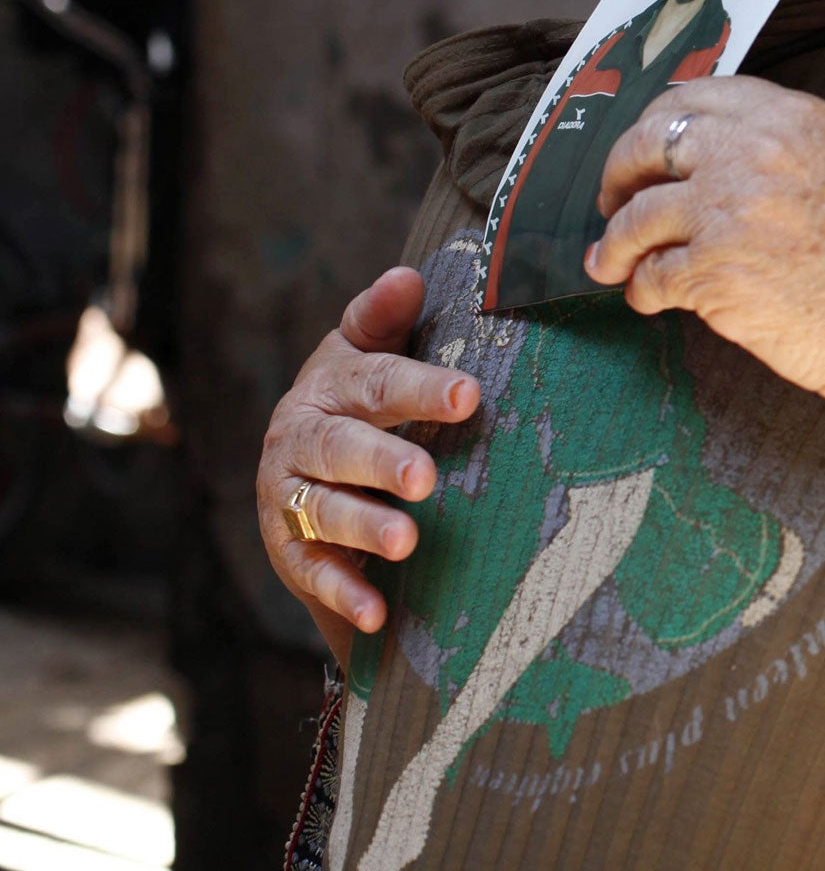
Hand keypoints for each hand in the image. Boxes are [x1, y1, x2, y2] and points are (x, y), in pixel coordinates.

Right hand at [255, 267, 477, 649]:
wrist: (298, 469)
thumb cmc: (356, 400)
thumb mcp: (365, 352)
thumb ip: (385, 319)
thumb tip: (409, 276)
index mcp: (328, 386)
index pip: (375, 381)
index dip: (420, 387)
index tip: (471, 395)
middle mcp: (300, 438)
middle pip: (340, 448)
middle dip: (382, 462)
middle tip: (426, 477)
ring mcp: (290, 497)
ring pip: (324, 510)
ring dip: (365, 527)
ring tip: (408, 541)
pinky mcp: (290, 550)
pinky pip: (313, 571)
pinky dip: (344, 592)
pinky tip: (377, 612)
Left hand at [585, 76, 824, 416]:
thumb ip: (786, 147)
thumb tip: (717, 159)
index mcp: (792, 117)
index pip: (693, 97)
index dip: (656, 125)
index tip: (647, 152)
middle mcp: (752, 152)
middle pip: (646, 144)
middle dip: (618, 174)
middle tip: (613, 202)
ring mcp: (727, 212)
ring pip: (635, 217)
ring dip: (615, 244)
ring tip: (611, 263)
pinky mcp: (713, 275)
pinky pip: (651, 277)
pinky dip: (642, 290)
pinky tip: (649, 299)